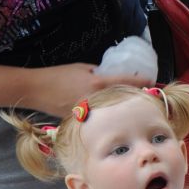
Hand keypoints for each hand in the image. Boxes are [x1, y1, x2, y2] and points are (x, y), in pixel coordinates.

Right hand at [27, 62, 151, 116]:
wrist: (36, 89)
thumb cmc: (58, 75)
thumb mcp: (83, 68)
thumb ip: (100, 73)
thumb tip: (113, 77)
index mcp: (98, 83)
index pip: (127, 82)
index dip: (142, 82)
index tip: (152, 81)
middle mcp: (96, 100)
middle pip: (123, 99)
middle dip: (135, 97)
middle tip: (146, 94)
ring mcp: (89, 113)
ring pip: (113, 111)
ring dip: (122, 108)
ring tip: (132, 106)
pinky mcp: (82, 121)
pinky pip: (100, 118)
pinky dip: (107, 115)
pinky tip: (112, 114)